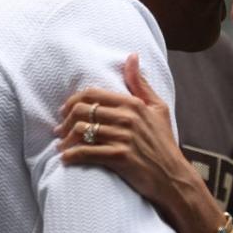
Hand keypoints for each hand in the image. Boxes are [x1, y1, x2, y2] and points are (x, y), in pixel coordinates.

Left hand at [55, 54, 219, 232]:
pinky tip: (66, 158)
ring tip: (61, 145)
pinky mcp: (119, 157)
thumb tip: (132, 56)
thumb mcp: (158, 108)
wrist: (172, 177)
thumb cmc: (164, 142)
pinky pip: (86, 152)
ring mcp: (123, 138)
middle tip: (59, 130)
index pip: (92, 94)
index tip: (65, 112)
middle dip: (64, 121)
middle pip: (82, 111)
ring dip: (65, 139)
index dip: (72, 101)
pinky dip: (71, 155)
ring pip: (81, 131)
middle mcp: (127, 118)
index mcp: (133, 103)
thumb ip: (140, 83)